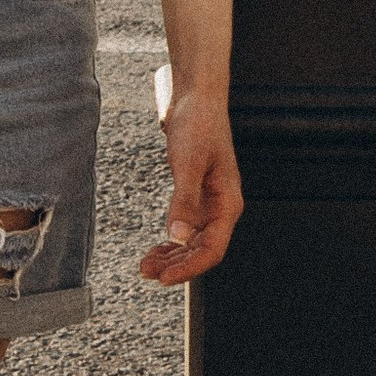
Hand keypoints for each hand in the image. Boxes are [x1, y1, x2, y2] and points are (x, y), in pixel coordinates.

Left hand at [142, 86, 242, 286]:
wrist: (196, 97)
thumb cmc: (198, 124)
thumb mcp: (188, 163)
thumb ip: (184, 200)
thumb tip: (178, 236)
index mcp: (228, 203)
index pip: (212, 249)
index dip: (189, 268)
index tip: (164, 278)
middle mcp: (221, 207)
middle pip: (202, 250)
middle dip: (176, 265)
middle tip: (147, 273)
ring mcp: (209, 202)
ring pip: (193, 241)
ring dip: (172, 256)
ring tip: (147, 265)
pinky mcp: (196, 194)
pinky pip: (186, 227)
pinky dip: (172, 240)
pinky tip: (158, 247)